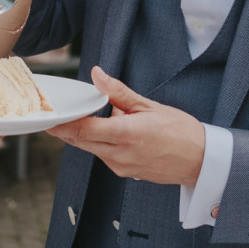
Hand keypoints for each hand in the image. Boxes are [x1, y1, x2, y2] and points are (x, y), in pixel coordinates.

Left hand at [47, 67, 204, 186]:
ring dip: (84, 135)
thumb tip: (97, 75)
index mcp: (125, 134)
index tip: (47, 116)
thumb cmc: (181, 132)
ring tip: (87, 118)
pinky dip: (99, 143)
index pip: (82, 130)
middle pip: (80, 141)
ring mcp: (121, 166)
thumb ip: (118, 92)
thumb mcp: (149, 106)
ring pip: (91, 149)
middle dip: (66, 128)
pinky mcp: (125, 172)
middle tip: (54, 115)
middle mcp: (119, 154)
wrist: (201, 161)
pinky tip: (110, 132)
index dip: (61, 124)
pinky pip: (103, 156)